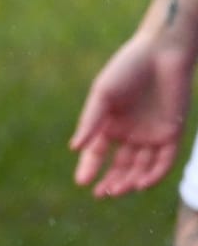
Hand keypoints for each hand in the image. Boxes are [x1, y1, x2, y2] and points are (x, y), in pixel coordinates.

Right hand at [70, 29, 194, 196]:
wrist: (162, 52)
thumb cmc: (127, 67)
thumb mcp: (103, 94)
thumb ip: (91, 121)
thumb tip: (75, 148)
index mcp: (109, 124)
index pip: (97, 154)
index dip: (89, 168)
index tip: (81, 182)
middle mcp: (130, 133)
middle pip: (120, 166)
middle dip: (111, 182)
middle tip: (102, 193)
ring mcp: (151, 134)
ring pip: (141, 168)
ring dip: (130, 181)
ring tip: (118, 189)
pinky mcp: (171, 133)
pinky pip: (163, 161)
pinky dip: (153, 175)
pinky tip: (141, 184)